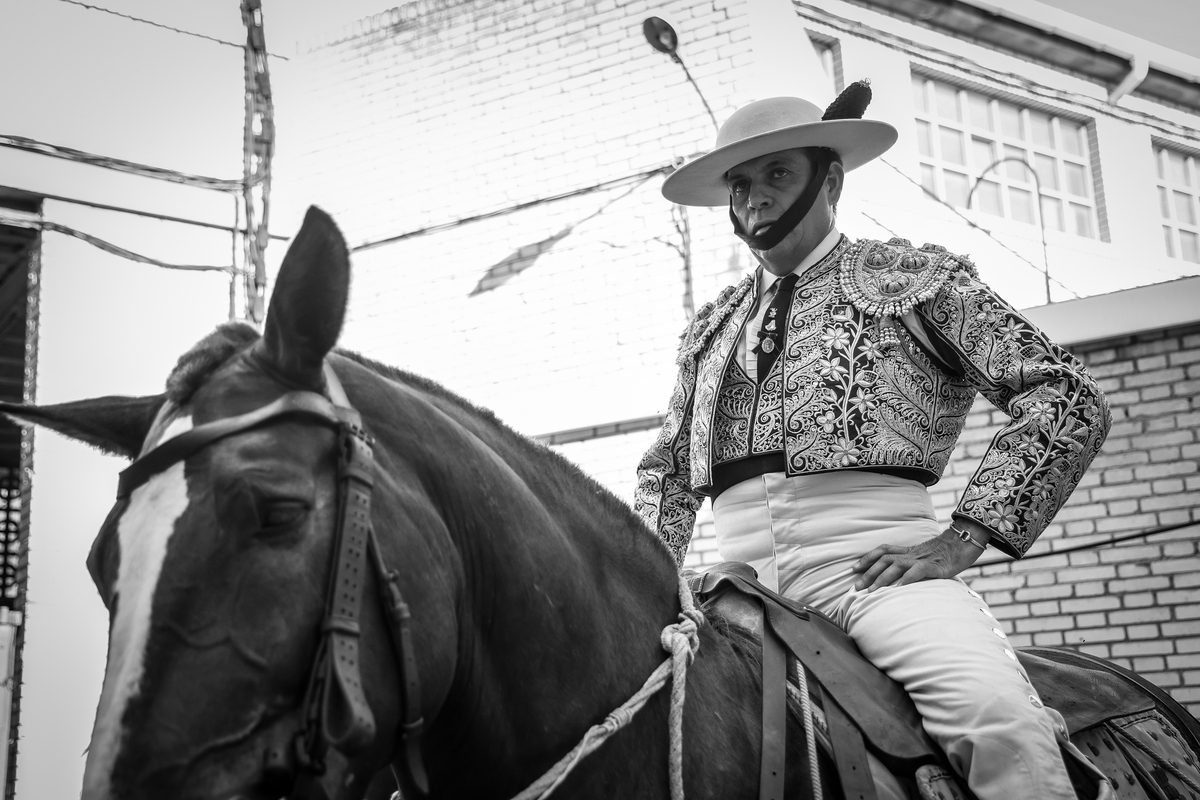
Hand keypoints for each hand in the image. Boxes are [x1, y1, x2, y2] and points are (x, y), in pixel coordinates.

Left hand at [852, 524, 988, 591]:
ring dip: (881, 578)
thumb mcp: (930, 557)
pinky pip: (917, 572)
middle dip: (868, 572)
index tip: (854, 568)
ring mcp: (923, 559)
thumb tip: (905, 579)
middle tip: (856, 587)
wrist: (968, 540)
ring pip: (896, 565)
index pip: (884, 550)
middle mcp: (913, 553)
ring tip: (871, 591)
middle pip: (884, 559)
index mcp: (910, 551)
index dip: (868, 558)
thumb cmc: (951, 552)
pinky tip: (897, 589)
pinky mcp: (935, 566)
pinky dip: (906, 580)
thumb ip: (917, 565)